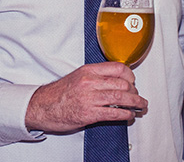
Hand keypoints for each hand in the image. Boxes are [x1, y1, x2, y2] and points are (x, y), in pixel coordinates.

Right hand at [25, 62, 147, 132]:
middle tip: (138, 96)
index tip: (133, 81)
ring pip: (121, 98)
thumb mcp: (78, 76)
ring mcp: (90, 98)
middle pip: (123, 84)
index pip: (118, 68)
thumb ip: (96, 76)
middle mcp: (90, 82)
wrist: (42, 106)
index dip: (130, 76)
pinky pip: (114, 113)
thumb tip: (115, 80)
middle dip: (135, 92)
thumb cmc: (60, 93)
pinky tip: (129, 115)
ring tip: (140, 106)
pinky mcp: (89, 114)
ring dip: (135, 103)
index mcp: (89, 70)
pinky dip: (126, 115)